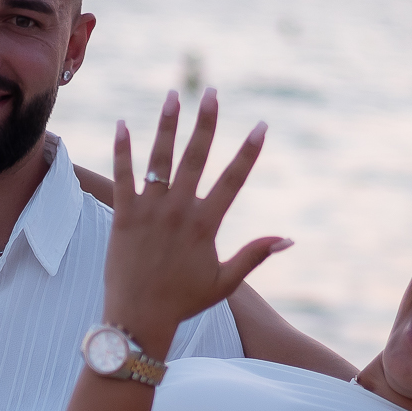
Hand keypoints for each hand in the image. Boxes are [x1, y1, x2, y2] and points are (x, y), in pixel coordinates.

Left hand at [103, 89, 287, 340]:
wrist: (138, 317)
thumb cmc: (183, 302)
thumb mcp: (225, 282)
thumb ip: (254, 256)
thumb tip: (288, 240)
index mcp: (206, 225)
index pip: (233, 180)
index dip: (249, 151)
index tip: (261, 126)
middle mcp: (179, 211)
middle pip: (196, 158)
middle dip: (206, 122)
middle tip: (212, 92)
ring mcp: (150, 211)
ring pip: (160, 159)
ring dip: (168, 125)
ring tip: (173, 95)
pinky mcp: (123, 215)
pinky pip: (123, 175)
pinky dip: (123, 149)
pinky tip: (124, 123)